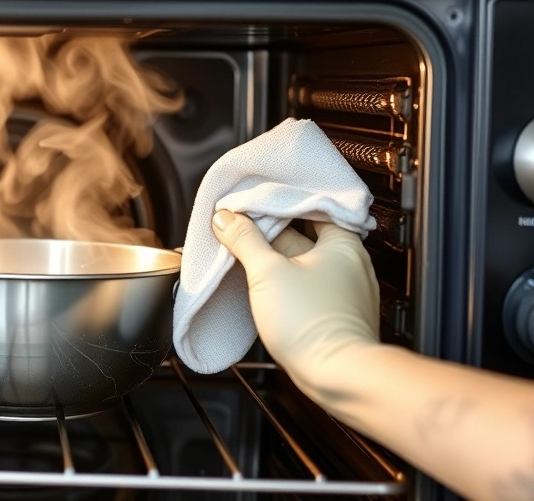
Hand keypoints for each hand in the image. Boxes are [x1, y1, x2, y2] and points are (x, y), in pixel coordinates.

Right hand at [210, 210, 380, 397]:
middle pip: (306, 234)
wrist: (337, 374)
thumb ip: (244, 240)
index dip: (279, 203)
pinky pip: (309, 285)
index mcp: (343, 242)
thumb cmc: (312, 322)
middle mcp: (351, 263)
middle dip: (273, 232)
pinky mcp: (337, 313)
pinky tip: (267, 287)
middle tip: (244, 230)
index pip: (311, 206)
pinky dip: (288, 281)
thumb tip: (225, 218)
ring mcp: (346, 290)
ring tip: (250, 257)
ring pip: (306, 261)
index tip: (253, 204)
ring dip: (279, 258)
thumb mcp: (267, 273)